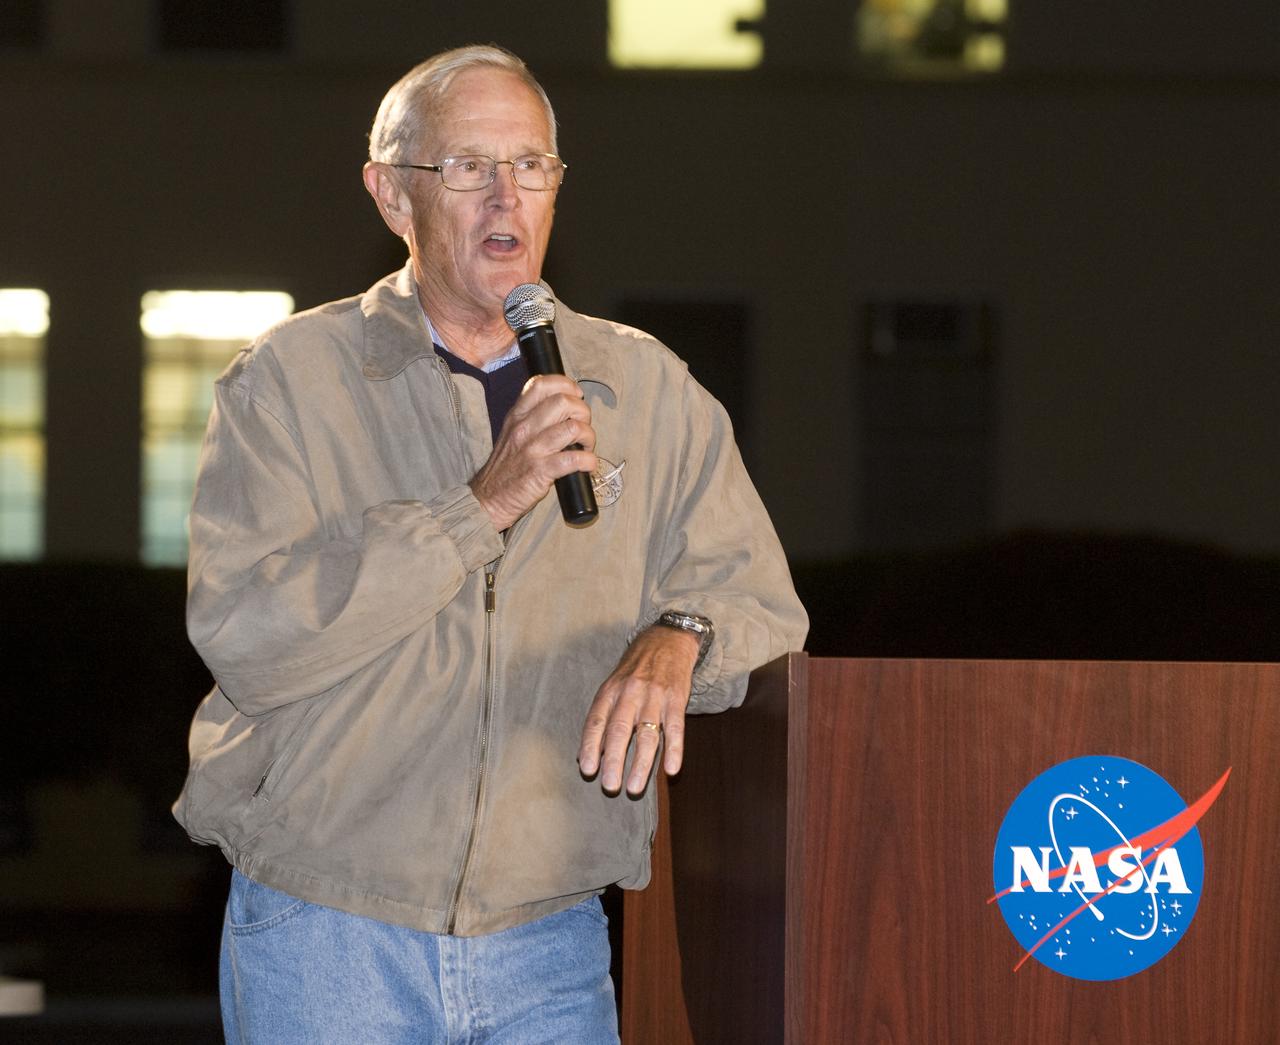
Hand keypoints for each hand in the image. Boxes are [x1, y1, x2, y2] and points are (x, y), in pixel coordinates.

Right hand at [470, 375, 597, 530]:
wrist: (489, 498)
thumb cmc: (506, 467)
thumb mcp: (511, 433)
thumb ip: (531, 417)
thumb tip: (564, 406)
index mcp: (517, 415)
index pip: (541, 383)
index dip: (565, 384)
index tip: (576, 395)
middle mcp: (524, 428)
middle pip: (563, 401)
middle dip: (582, 411)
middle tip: (582, 426)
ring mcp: (532, 449)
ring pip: (573, 427)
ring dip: (588, 436)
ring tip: (586, 446)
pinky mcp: (541, 472)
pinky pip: (574, 459)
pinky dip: (588, 461)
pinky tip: (587, 465)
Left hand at [578, 624, 700, 794]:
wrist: (667, 640)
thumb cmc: (635, 669)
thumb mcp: (613, 686)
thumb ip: (601, 718)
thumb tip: (586, 756)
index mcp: (610, 692)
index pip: (596, 722)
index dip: (591, 746)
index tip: (588, 770)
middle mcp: (630, 694)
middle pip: (619, 730)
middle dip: (614, 760)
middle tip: (610, 786)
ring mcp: (654, 696)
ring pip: (646, 733)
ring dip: (641, 763)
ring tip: (635, 787)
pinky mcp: (676, 698)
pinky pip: (675, 727)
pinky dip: (674, 749)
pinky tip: (671, 769)